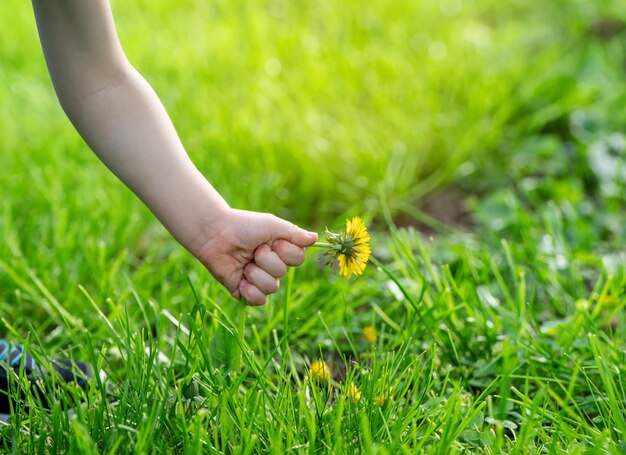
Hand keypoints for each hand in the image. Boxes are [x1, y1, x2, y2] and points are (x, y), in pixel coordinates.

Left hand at [193, 209, 317, 304]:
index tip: (272, 241)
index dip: (286, 252)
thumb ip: (294, 233)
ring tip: (244, 263)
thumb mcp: (272, 225)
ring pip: (271, 287)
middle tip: (254, 250)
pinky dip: (250, 291)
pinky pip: (258, 300)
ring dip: (256, 273)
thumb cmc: (243, 226)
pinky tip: (241, 279)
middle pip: (282, 273)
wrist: (215, 234)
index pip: (298, 259)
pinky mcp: (244, 291)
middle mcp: (272, 266)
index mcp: (281, 250)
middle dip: (266, 260)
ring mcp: (258, 279)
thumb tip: (315, 238)